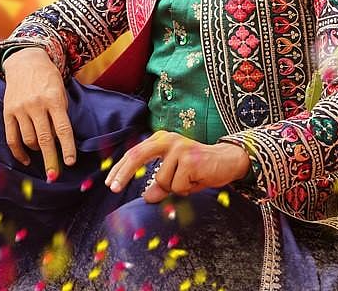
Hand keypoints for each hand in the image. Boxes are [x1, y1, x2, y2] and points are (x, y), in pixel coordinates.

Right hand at [2, 48, 75, 178]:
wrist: (25, 60)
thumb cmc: (48, 78)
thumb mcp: (61, 91)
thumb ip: (60, 113)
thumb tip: (59, 141)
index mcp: (53, 98)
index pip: (62, 128)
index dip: (67, 148)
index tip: (69, 162)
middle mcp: (36, 104)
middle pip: (44, 139)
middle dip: (51, 160)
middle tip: (54, 176)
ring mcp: (20, 108)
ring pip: (29, 140)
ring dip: (37, 151)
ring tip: (43, 153)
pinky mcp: (8, 111)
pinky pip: (11, 137)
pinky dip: (18, 152)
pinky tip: (26, 159)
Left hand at [105, 131, 251, 202]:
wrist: (227, 161)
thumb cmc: (200, 169)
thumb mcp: (176, 177)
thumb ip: (160, 184)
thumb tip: (146, 197)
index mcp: (161, 140)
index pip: (135, 152)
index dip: (121, 168)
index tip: (110, 183)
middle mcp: (168, 139)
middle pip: (138, 155)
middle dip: (124, 172)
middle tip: (113, 188)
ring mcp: (179, 147)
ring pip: (162, 180)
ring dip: (175, 188)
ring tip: (190, 180)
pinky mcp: (189, 158)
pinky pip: (177, 186)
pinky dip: (186, 189)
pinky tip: (197, 180)